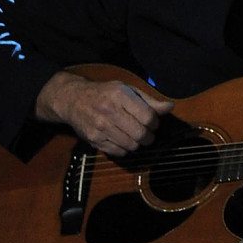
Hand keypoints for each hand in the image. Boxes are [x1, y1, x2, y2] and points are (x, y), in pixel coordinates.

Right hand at [36, 71, 172, 156]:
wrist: (73, 100)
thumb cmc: (105, 94)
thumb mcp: (127, 90)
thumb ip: (149, 101)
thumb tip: (170, 107)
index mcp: (119, 95)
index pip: (148, 117)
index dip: (155, 123)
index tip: (152, 122)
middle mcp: (108, 111)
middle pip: (141, 134)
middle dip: (149, 136)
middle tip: (147, 133)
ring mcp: (100, 127)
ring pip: (132, 145)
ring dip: (138, 143)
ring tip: (134, 136)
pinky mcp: (94, 140)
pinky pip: (119, 152)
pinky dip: (125, 149)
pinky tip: (122, 139)